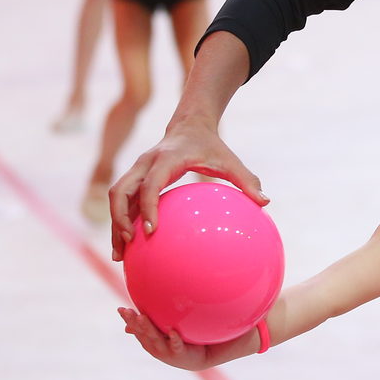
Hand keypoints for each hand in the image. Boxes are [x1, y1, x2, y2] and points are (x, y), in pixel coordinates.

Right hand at [110, 119, 266, 260]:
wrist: (190, 125)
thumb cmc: (211, 146)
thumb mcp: (230, 160)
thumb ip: (247, 180)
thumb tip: (266, 202)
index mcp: (165, 159)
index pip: (150, 185)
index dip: (148, 207)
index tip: (152, 231)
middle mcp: (145, 163)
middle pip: (120, 191)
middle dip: (119, 218)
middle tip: (127, 243)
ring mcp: (136, 169)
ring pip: (117, 197)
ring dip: (114, 224)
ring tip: (119, 255)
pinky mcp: (135, 178)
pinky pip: (123, 200)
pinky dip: (122, 221)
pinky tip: (128, 247)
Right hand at [119, 307, 214, 370]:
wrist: (198, 360)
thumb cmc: (177, 345)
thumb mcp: (161, 337)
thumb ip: (147, 329)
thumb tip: (127, 326)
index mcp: (149, 342)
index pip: (136, 329)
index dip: (128, 320)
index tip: (120, 309)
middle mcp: (155, 347)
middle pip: (143, 333)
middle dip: (134, 322)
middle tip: (127, 311)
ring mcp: (166, 351)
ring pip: (155, 338)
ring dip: (148, 328)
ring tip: (141, 316)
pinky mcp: (180, 353)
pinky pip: (177, 345)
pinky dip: (174, 339)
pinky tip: (173, 331)